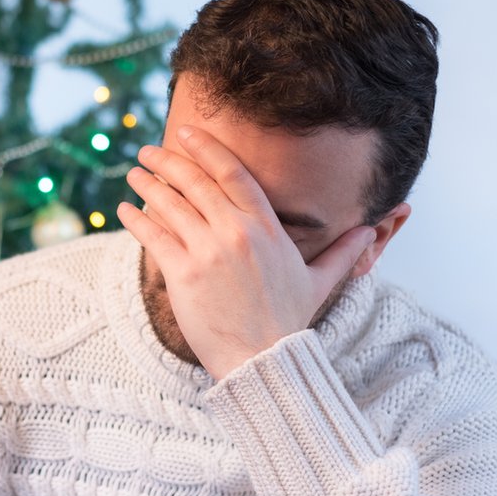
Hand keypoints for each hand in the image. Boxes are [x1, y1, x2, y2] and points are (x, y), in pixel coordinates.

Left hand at [116, 125, 375, 379]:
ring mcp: (208, 252)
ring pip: (170, 204)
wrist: (263, 362)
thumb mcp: (320, 282)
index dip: (206, 148)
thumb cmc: (288, 323)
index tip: (185, 133)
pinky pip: (153, 236)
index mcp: (267, 227)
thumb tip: (371, 231)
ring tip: (134, 173)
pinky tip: (125, 209)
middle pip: (196, 182)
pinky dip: (136, 219)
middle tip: (148, 150)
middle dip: (168, 161)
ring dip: (148, 184)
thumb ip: (342, 252)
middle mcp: (237, 232)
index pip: (233, 172)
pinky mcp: (183, 274)